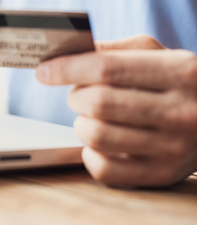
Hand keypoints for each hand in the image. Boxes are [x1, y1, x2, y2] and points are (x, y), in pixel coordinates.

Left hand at [36, 35, 196, 186]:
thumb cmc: (179, 81)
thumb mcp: (157, 54)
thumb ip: (114, 50)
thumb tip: (66, 55)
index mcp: (178, 71)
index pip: (106, 68)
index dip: (66, 69)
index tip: (44, 71)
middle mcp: (180, 111)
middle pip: (98, 103)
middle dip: (75, 96)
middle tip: (78, 94)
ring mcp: (174, 147)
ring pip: (97, 136)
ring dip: (81, 124)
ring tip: (92, 117)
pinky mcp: (163, 174)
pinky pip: (105, 170)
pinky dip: (89, 155)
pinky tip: (98, 144)